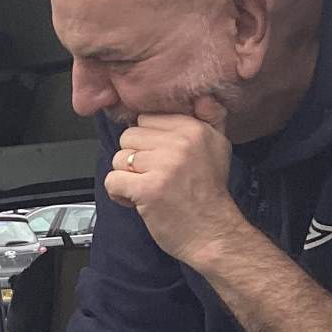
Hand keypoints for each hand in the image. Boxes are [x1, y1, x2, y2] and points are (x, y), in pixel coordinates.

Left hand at [103, 102, 247, 270]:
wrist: (213, 233)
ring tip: (147, 190)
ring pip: (118, 158)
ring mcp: (164, 165)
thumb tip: (202, 98)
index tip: (161, 159)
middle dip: (134, 160)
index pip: (146, 119)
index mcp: (194, 128)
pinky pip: (112, 180)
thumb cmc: (209, 195)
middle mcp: (180, 142)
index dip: (147, 142)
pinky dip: (119, 194)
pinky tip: (137, 201)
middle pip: (129, 136)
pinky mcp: (148, 188)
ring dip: (127, 178)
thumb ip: (210, 119)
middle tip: (154, 177)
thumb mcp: (219, 148)